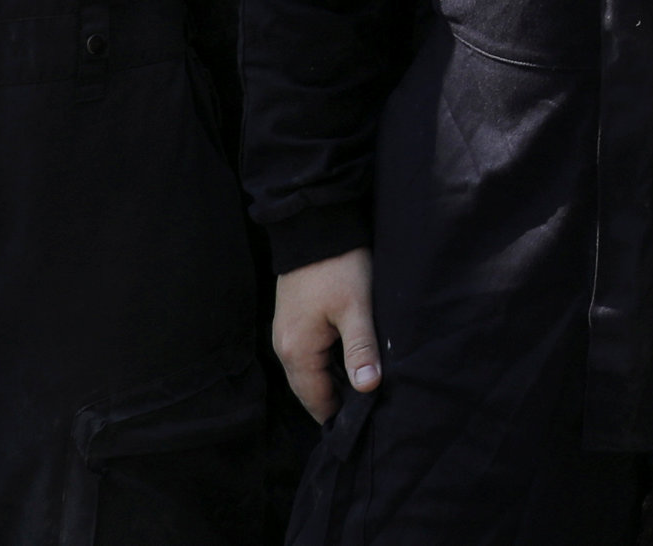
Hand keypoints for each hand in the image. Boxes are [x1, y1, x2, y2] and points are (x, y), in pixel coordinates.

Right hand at [272, 249, 379, 423]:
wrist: (316, 228)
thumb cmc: (339, 267)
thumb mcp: (356, 309)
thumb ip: (361, 349)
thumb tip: (367, 388)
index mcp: (297, 352)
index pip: (316, 400)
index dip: (339, 415)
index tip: (364, 424)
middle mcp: (284, 348)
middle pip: (309, 389)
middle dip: (334, 401)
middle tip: (367, 411)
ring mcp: (285, 334)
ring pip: (308, 372)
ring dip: (330, 381)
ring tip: (360, 389)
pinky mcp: (292, 321)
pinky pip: (307, 355)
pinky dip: (325, 364)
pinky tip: (347, 361)